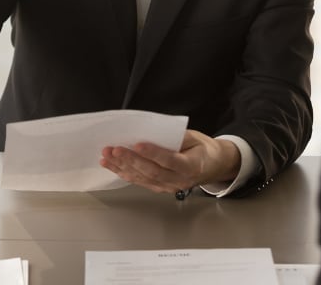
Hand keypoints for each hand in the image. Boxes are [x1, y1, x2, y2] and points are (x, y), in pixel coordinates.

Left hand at [99, 129, 241, 193]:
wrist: (213, 166)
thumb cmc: (202, 148)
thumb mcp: (194, 137)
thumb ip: (175, 138)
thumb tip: (151, 133)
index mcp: (192, 166)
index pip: (169, 160)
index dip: (153, 153)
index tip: (137, 144)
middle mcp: (180, 180)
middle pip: (152, 171)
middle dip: (130, 159)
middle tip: (114, 149)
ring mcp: (169, 187)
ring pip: (143, 178)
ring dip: (122, 167)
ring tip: (107, 156)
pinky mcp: (160, 188)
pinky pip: (141, 181)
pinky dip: (125, 173)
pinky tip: (113, 166)